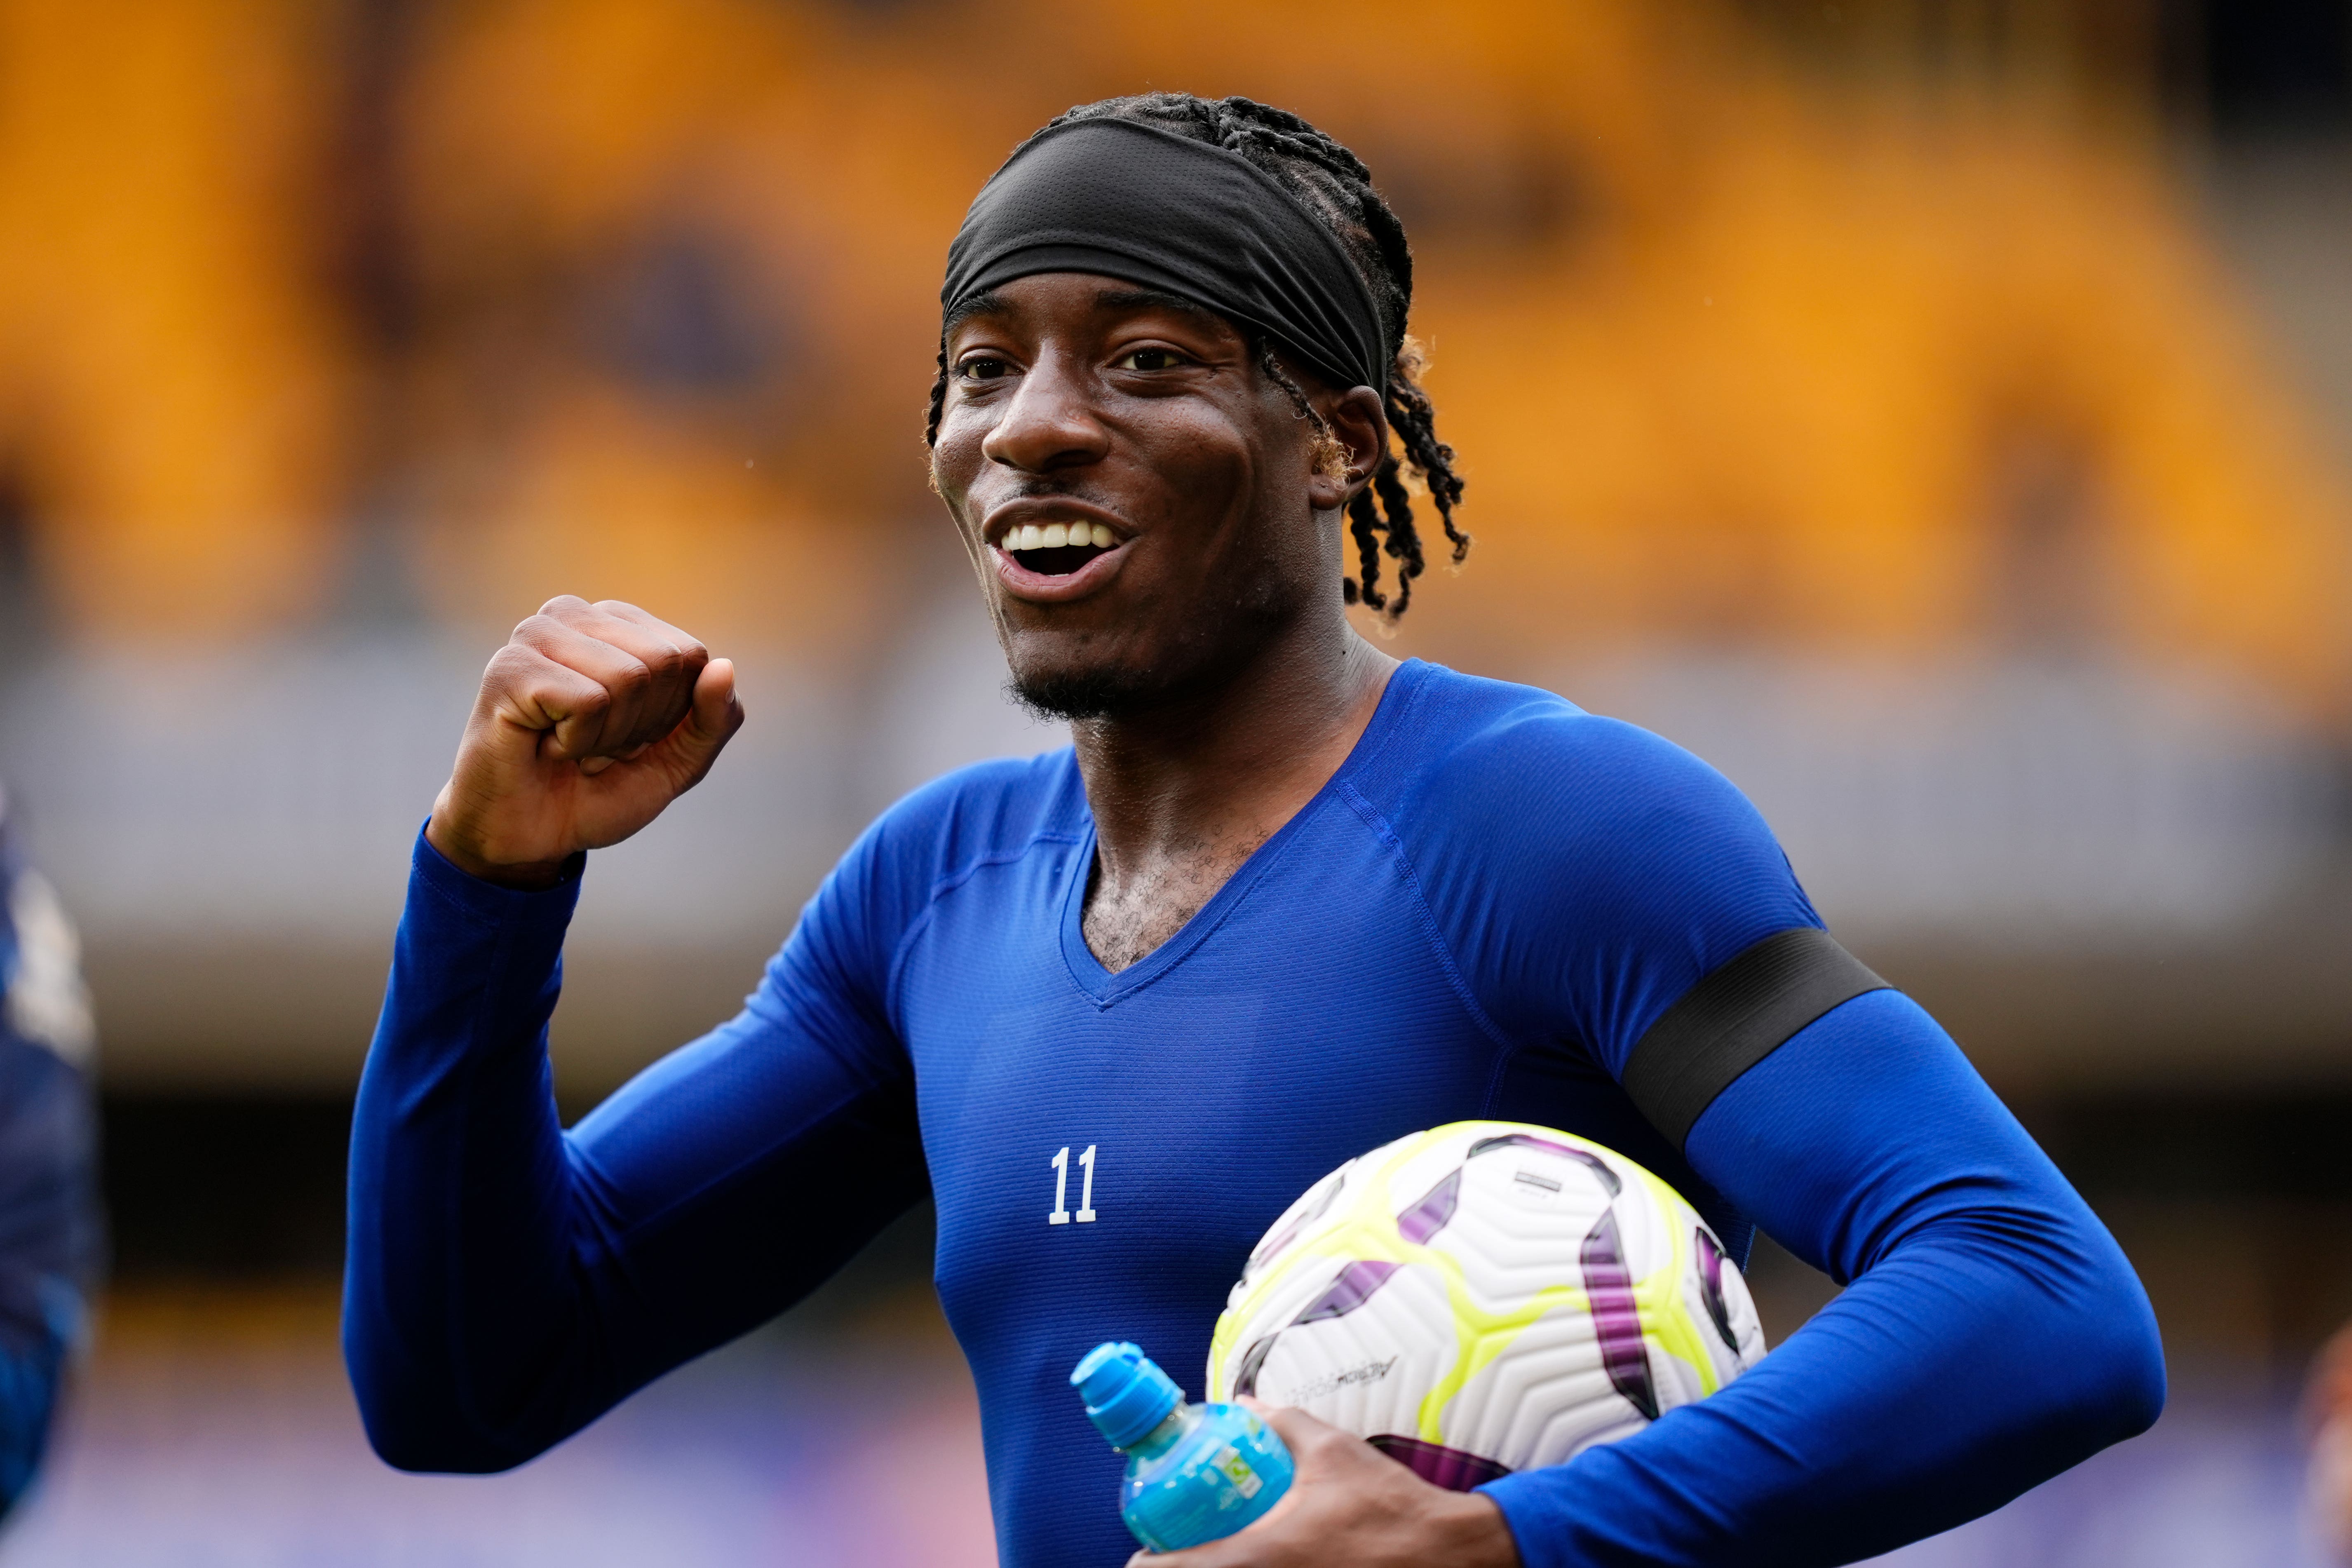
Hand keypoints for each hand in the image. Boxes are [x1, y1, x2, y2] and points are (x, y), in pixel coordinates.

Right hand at [426, 597, 744, 887]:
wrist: (531, 837)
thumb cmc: (598, 789)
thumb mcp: (678, 761)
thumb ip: (714, 719)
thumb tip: (724, 666)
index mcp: (617, 623)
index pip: (692, 656)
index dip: (672, 715)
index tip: (630, 738)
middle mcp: (574, 615)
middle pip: (665, 661)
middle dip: (642, 725)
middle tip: (596, 746)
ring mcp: (537, 635)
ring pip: (630, 678)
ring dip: (608, 737)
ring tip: (569, 746)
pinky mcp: (510, 668)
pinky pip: (589, 702)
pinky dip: (577, 743)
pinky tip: (545, 745)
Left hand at [1136, 1403, 1519, 1567]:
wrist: (1450, 1555)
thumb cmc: (1391, 1507)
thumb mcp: (1333, 1452)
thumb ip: (1282, 1423)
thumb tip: (1246, 1403)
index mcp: (1262, 1556)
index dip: (1148, 1564)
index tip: (1145, 1551)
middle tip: (1177, 1552)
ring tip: (1215, 1555)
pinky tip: (1257, 1562)